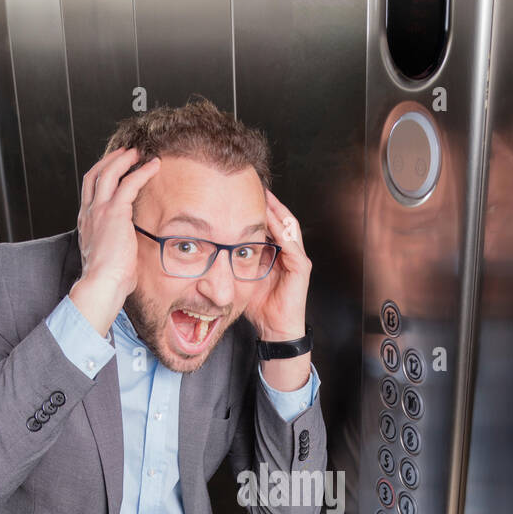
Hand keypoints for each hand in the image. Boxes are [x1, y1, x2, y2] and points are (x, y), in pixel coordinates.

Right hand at [70, 149, 160, 333]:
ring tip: (140, 154)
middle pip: (95, 175)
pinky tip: (154, 167)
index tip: (114, 168)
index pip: (90, 190)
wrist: (102, 284)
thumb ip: (114, 246)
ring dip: (125, 160)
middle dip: (110, 160)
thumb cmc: (108, 279)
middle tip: (126, 153)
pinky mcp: (114, 212)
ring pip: (109, 173)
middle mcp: (89, 213)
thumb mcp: (108, 257)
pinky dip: (142, 172)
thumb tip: (128, 250)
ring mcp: (99, 210)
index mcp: (86, 223)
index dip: (101, 175)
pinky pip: (129, 183)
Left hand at [244, 188, 310, 340]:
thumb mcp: (242, 276)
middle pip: (282, 219)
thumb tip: (211, 248)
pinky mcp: (301, 267)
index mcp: (277, 253)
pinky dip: (280, 229)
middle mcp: (290, 252)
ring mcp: (297, 258)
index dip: (260, 207)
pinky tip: (270, 218)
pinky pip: (290, 243)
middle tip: (255, 184)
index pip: (271, 223)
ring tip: (264, 194)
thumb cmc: (260, 306)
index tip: (243, 192)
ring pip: (288, 226)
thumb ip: (233, 261)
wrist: (275, 329)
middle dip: (269, 201)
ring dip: (276, 209)